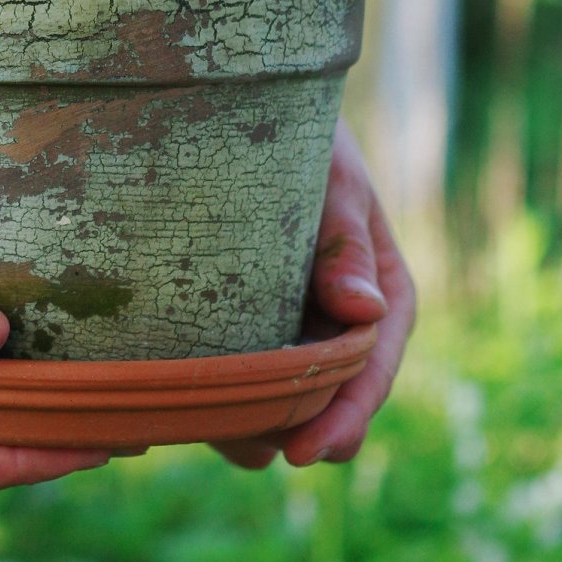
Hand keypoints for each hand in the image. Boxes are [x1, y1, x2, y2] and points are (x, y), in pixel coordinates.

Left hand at [213, 120, 415, 468]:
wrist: (252, 110)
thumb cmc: (307, 139)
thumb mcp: (332, 181)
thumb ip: (345, 242)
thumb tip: (368, 312)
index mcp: (380, 291)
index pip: (371, 366)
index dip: (345, 414)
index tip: (305, 452)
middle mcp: (339, 317)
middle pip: (326, 394)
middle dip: (293, 428)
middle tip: (250, 448)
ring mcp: (292, 320)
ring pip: (280, 392)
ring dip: (252, 419)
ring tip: (208, 426)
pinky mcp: (244, 316)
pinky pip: (237, 368)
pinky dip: (218, 390)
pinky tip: (180, 398)